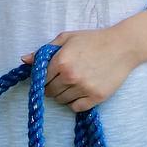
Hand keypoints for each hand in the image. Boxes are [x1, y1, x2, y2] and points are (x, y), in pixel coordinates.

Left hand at [18, 10, 146, 112]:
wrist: (122, 46)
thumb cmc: (92, 39)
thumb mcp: (66, 38)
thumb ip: (44, 51)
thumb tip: (24, 60)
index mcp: (61, 61)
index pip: (41, 79)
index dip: (42, 78)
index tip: (48, 75)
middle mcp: (71, 77)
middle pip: (50, 92)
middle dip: (51, 87)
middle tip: (60, 79)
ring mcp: (84, 89)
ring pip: (62, 100)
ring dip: (62, 94)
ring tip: (71, 83)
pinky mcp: (96, 98)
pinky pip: (76, 107)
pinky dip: (75, 102)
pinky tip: (80, 91)